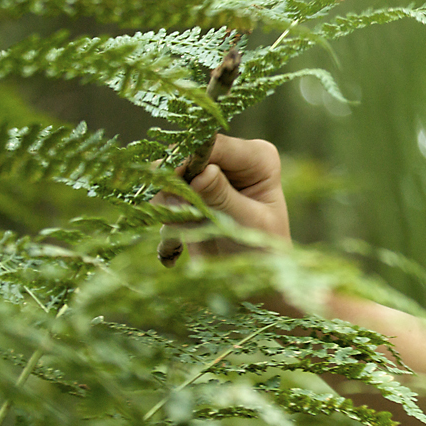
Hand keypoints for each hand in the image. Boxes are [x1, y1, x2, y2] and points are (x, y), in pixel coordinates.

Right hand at [161, 134, 290, 255]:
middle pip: (187, 155)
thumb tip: (203, 172)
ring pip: (169, 175)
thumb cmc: (261, 251)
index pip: (216, 145)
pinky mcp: (190, 192)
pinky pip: (164, 194)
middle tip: (176, 213)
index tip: (173, 182)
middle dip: (176, 184)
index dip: (190, 160)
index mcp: (258, 158)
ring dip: (170, 204)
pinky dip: (166, 215)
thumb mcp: (246, 223)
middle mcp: (233, 159)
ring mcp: (209, 174)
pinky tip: (179, 240)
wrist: (251, 279)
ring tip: (185, 229)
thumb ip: (222, 197)